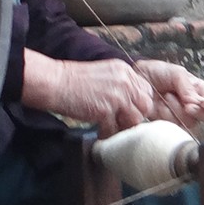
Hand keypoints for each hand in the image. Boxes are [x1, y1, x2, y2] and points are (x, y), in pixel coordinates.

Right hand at [21, 51, 154, 134]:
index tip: (131, 110)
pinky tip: (99, 131)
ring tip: (111, 127)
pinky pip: (114, 129)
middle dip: (136, 116)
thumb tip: (131, 102)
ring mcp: (116, 96)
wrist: (56, 82)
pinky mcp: (105, 110)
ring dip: (123, 127)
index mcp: (125, 71)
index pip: (147, 90)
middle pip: (146, 106)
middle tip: (122, 122)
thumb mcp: (105, 74)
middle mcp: (125, 82)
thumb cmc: (75, 80)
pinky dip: (107, 133)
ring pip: (135, 120)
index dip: (140, 103)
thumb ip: (121, 84)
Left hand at [136, 59, 203, 126]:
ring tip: (166, 97)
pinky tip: (160, 107)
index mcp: (198, 90)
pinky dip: (167, 117)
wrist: (137, 79)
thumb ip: (188, 87)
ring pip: (190, 122)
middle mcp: (193, 104)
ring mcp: (180, 115)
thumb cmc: (158, 72)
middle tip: (187, 106)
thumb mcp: (176, 73)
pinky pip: (174, 126)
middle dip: (198, 112)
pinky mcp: (168, 123)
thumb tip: (196, 102)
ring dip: (177, 110)